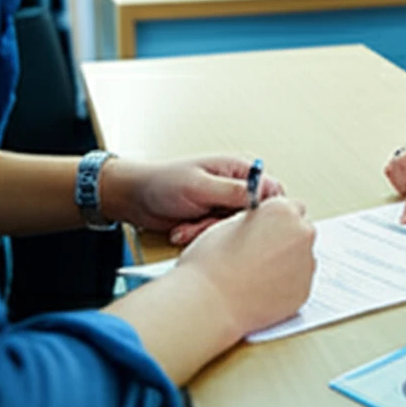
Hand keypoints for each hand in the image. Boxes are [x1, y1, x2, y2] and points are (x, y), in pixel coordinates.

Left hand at [100, 155, 283, 244]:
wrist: (134, 198)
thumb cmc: (163, 182)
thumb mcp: (199, 186)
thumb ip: (233, 191)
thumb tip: (265, 195)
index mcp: (239, 168)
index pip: (271, 192)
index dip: (260, 212)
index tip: (240, 221)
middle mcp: (237, 186)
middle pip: (253, 216)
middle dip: (225, 225)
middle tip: (202, 223)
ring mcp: (225, 205)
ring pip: (234, 230)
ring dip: (208, 233)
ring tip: (186, 227)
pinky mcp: (213, 222)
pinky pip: (219, 237)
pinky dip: (200, 237)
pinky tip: (183, 231)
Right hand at [177, 196, 315, 342]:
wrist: (209, 303)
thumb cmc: (212, 263)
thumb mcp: (230, 223)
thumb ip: (257, 219)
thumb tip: (264, 223)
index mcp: (283, 210)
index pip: (293, 206)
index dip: (277, 218)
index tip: (266, 229)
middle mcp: (301, 234)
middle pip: (302, 231)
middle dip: (287, 238)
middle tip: (261, 252)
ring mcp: (306, 264)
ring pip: (302, 258)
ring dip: (288, 262)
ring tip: (258, 274)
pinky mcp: (304, 291)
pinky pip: (299, 283)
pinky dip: (287, 285)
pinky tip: (262, 289)